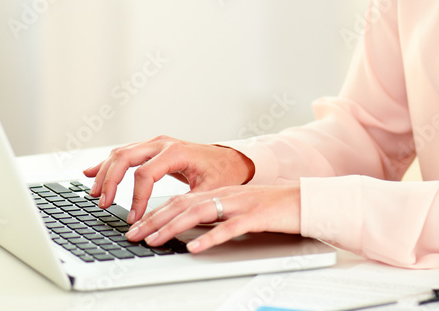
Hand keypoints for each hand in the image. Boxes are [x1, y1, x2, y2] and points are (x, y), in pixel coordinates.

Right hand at [83, 135, 254, 223]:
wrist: (230, 159)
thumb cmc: (222, 174)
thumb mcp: (208, 193)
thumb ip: (185, 206)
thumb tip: (163, 224)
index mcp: (176, 152)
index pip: (145, 174)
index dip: (136, 199)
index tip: (134, 219)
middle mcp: (162, 144)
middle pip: (125, 157)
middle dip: (110, 180)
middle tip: (104, 202)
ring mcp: (155, 144)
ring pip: (121, 153)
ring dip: (105, 172)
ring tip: (96, 193)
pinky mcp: (151, 148)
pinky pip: (124, 153)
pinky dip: (107, 164)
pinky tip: (91, 172)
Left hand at [125, 183, 300, 253]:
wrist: (305, 201)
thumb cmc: (271, 208)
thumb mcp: (236, 209)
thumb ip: (213, 216)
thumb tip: (188, 230)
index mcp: (217, 192)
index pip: (178, 201)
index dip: (154, 213)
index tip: (136, 226)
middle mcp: (224, 194)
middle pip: (182, 205)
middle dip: (154, 220)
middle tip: (133, 234)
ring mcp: (239, 204)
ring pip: (198, 213)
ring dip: (172, 228)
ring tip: (154, 240)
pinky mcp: (256, 216)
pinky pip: (229, 228)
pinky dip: (209, 237)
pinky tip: (194, 247)